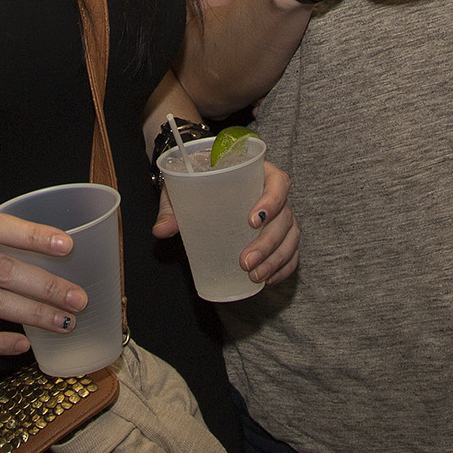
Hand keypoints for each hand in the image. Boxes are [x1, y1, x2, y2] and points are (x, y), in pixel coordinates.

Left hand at [151, 162, 301, 285]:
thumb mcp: (184, 189)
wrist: (204, 184)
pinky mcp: (281, 235)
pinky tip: (269, 279)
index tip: (252, 221)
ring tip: (254, 276)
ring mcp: (282, 216)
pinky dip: (284, 267)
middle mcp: (276, 194)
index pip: (279, 182)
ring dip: (276, 259)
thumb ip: (173, 207)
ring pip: (290, 238)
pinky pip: (291, 252)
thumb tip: (161, 230)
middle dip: (267, 243)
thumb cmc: (199, 182)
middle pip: (284, 217)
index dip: (272, 201)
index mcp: (260, 173)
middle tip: (245, 262)